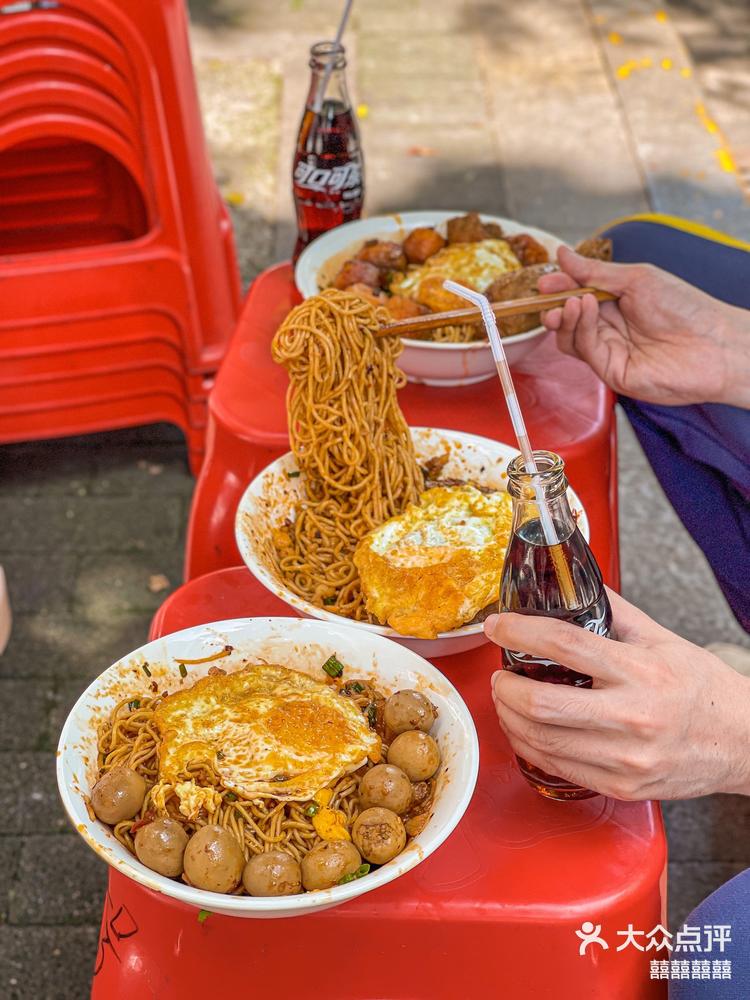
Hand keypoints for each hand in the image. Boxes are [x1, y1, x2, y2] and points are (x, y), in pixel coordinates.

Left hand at [486, 589, 749, 799]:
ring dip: (509, 718)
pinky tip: (527, 730)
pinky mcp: (620, 787)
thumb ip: (615, 613)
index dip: (521, 633)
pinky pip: (558, 767)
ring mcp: (625, 759)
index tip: (498, 627)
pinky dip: (531, 746)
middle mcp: (632, 718)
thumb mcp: (664, 640)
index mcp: (641, 672)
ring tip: (507, 701)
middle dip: (505, 687)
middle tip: (499, 674)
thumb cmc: (703, 690)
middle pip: (542, 704)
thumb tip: (574, 587)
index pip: (565, 646)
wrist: (743, 744)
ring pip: (542, 741)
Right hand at [538, 246, 749, 407]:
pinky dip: (581, 328)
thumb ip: (595, 271)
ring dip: (566, 317)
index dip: (559, 289)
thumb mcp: (636, 278)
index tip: (544, 281)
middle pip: (568, 321)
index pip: (576, 297)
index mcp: (615, 304)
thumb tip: (562, 254)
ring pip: (570, 338)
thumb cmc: (685, 308)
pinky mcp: (611, 371)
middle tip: (548, 294)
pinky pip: (585, 350)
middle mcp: (609, 330)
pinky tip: (586, 308)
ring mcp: (609, 352)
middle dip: (554, 307)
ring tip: (574, 300)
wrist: (714, 345)